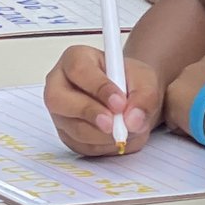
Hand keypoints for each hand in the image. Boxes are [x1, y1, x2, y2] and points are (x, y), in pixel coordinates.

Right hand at [45, 44, 161, 154]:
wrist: (131, 102)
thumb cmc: (131, 82)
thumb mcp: (146, 80)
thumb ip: (144, 96)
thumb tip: (132, 120)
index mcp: (75, 59)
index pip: (79, 70)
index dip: (98, 88)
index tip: (120, 103)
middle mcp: (59, 84)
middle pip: (58, 99)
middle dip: (89, 113)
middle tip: (114, 125)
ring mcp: (59, 112)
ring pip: (71, 127)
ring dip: (102, 134)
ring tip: (127, 130)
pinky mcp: (66, 134)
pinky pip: (80, 146)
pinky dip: (103, 146)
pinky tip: (118, 137)